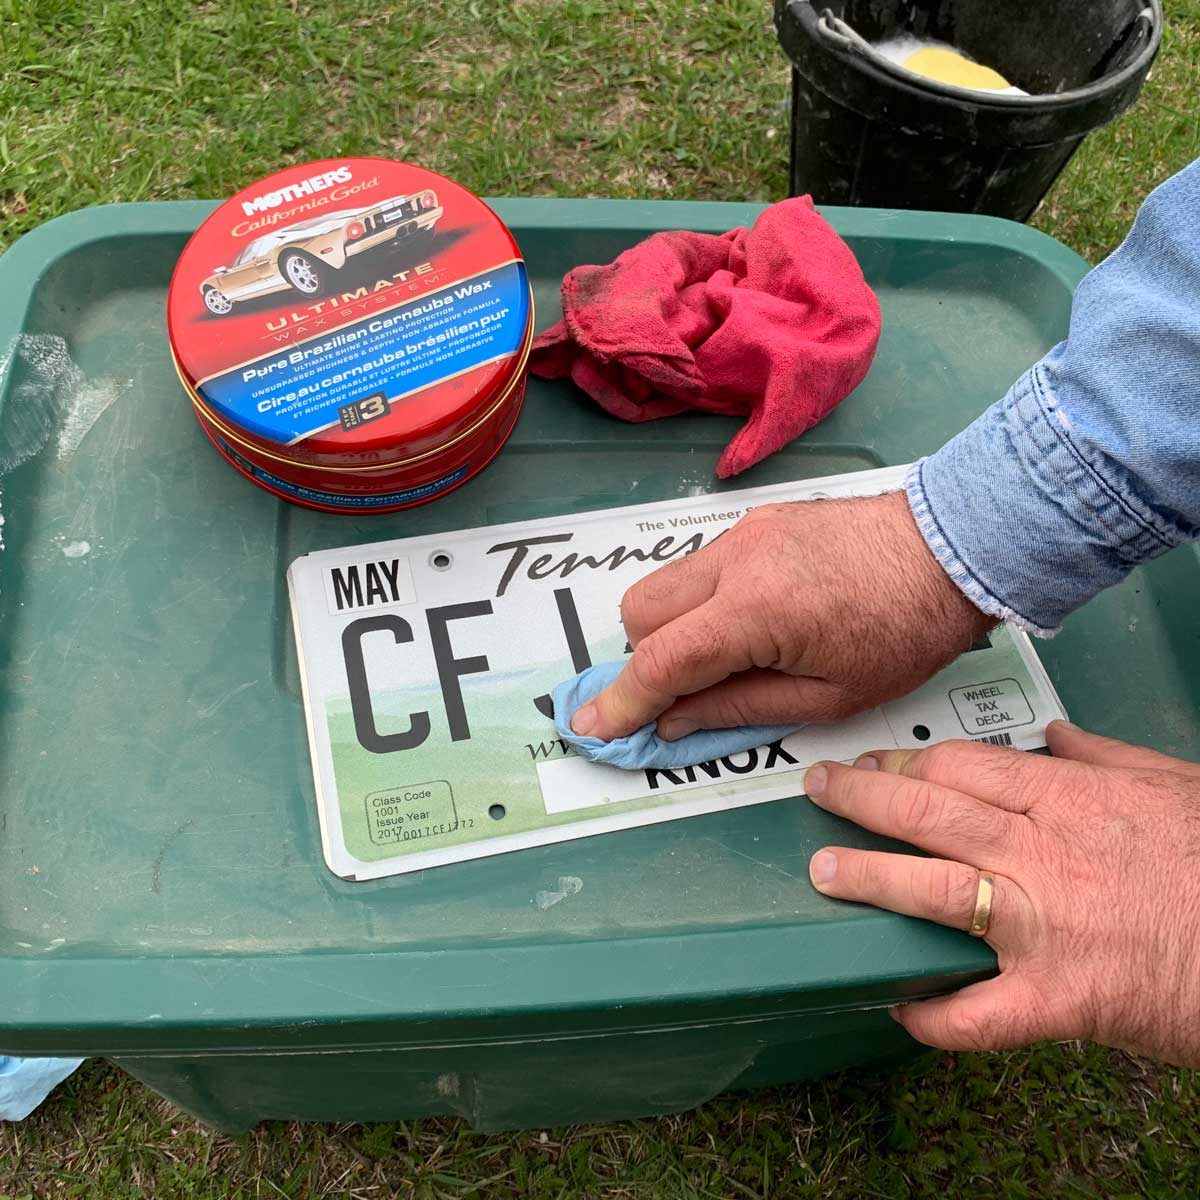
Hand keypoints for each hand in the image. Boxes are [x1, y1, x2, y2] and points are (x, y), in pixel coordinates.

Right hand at [572, 491, 992, 740]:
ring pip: (665, 582)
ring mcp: (743, 532)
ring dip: (673, 625)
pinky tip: (754, 617)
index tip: (591, 727)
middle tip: (691, 688)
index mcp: (757, 611)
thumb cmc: (905, 633)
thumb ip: (739, 710)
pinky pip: (700, 564)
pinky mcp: (756, 519)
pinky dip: (702, 599)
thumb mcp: (829, 697)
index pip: (662, 659)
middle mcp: (736, 560)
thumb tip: (671, 722)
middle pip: (640, 611)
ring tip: (731, 652)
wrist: (955, 547)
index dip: (623, 700)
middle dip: (647, 657)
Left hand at [803, 722, 1199, 1065]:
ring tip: (823, 874)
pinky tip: (896, 1005)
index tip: (872, 762)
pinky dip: (933, 1016)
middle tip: (819, 791)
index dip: (904, 761)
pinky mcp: (1061, 1000)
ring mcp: (1045, 927)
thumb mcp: (1172, 785)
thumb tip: (1054, 736)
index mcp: (1069, 799)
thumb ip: (1103, 758)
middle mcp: (1043, 854)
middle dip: (863, 798)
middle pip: (930, 813)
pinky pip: (979, 1014)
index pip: (960, 767)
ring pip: (933, 892)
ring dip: (870, 880)